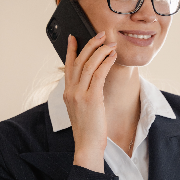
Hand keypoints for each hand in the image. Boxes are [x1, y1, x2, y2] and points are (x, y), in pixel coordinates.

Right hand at [63, 32, 117, 172]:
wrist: (87, 145)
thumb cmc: (88, 129)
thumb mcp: (80, 109)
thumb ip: (82, 94)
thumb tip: (93, 80)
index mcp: (67, 93)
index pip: (68, 66)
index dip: (71, 50)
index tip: (74, 37)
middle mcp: (71, 91)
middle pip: (79, 61)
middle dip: (90, 45)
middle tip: (101, 35)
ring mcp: (79, 94)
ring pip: (89, 65)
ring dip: (101, 51)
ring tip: (110, 44)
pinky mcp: (91, 98)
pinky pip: (98, 75)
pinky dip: (106, 63)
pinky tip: (112, 57)